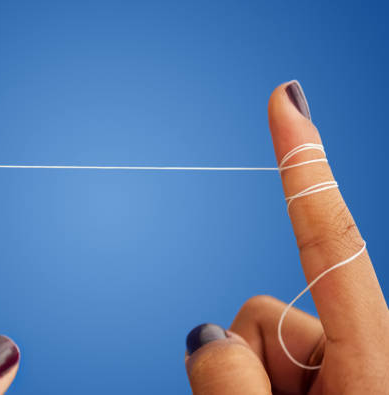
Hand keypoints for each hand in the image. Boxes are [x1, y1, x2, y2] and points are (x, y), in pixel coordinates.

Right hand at [184, 81, 388, 393]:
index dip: (303, 165)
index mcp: (379, 355)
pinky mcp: (332, 368)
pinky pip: (268, 355)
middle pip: (265, 308)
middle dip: (252, 360)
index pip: (330, 239)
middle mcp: (367, 344)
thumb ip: (231, 384)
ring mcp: (346, 357)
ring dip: (257, 379)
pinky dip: (260, 385)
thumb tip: (204, 335)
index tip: (287, 101)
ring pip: (262, 333)